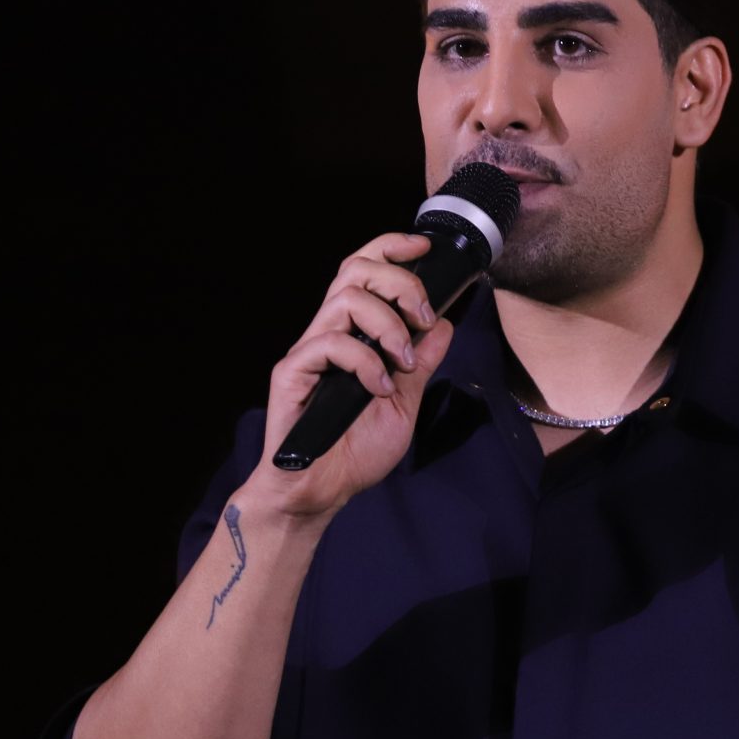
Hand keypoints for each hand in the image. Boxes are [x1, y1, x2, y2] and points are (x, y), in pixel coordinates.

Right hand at [237, 231, 457, 522]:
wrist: (322, 490)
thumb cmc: (356, 451)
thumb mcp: (405, 402)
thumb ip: (421, 364)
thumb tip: (445, 325)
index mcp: (354, 332)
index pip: (366, 270)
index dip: (392, 248)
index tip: (424, 249)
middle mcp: (330, 332)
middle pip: (355, 269)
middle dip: (399, 281)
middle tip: (422, 317)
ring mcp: (310, 350)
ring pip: (345, 300)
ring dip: (386, 323)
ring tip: (401, 360)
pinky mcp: (293, 371)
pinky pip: (329, 344)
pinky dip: (364, 362)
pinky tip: (378, 389)